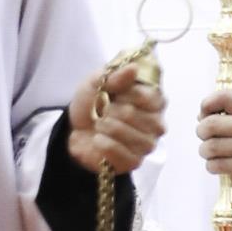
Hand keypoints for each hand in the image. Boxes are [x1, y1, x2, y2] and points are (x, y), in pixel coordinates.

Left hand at [67, 55, 166, 173]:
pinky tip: (98, 139)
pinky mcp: (135, 162)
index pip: (151, 95)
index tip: (114, 93)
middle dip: (111, 111)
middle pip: (135, 114)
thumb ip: (114, 75)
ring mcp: (147, 144)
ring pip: (128, 134)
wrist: (75, 131)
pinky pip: (122, 152)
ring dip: (106, 127)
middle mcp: (156, 123)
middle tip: (103, 111)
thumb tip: (133, 68)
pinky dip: (104, 144)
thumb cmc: (92, 104)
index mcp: (153, 100)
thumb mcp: (96, 82)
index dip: (127, 93)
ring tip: (99, 125)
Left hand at [193, 87, 231, 193]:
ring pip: (211, 147)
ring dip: (205, 151)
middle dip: (201, 131)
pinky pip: (217, 165)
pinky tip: (218, 163)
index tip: (205, 115)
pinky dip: (212, 165)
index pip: (222, 96)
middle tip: (206, 136)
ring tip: (211, 152)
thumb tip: (202, 116)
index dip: (206, 105)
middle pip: (210, 124)